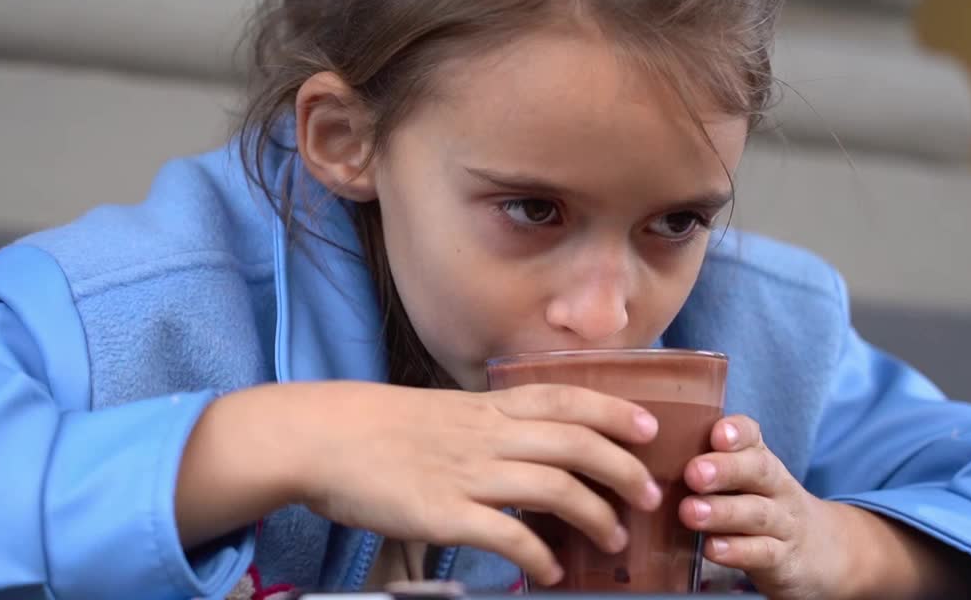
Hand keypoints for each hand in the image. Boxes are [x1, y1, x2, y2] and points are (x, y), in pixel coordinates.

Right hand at [277, 381, 662, 584]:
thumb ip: (485, 425)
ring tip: (615, 540)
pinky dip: (539, 555)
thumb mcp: (441, 412)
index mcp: (485, 407)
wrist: (321, 438)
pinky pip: (508, 535)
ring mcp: (467, 473)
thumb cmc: (378, 428)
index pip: (565, 399)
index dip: (614, 410)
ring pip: (554, 488)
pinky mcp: (445, 513)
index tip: (649, 427)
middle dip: (623, 469)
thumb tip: (525, 447)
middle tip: (649, 494)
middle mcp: (486, 434)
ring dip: (596, 516)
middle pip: (575, 443)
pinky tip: (550, 571)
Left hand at [678, 414, 847, 599]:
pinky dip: (737, 551)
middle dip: (725, 469)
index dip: (737, 432)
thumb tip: (642, 450)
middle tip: (693, 473)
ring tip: (690, 512)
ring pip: (757, 513)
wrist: (822, 551)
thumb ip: (707, 463)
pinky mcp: (783, 558)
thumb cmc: (761, 505)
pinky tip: (712, 549)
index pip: (753, 435)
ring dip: (722, 512)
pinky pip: (763, 552)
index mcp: (759, 460)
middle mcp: (775, 486)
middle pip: (758, 470)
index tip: (717, 433)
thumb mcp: (745, 480)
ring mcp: (783, 523)